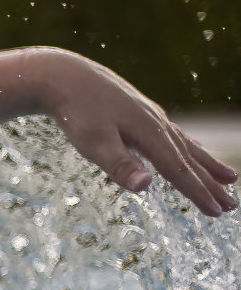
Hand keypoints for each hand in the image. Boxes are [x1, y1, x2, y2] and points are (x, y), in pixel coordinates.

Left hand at [37, 48, 237, 216]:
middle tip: (231, 207)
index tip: (217, 212)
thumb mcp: (94, 143)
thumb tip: (147, 185)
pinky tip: (193, 149)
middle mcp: (158, 123)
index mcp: (150, 134)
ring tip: (229, 178)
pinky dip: (189, 146)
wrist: (64, 77)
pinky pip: (174, 134)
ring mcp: (151, 116)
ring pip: (186, 146)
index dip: (198, 193)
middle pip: (189, 160)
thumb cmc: (76, 113)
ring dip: (207, 165)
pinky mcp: (141, 112)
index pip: (179, 171)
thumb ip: (120, 165)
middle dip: (210, 184)